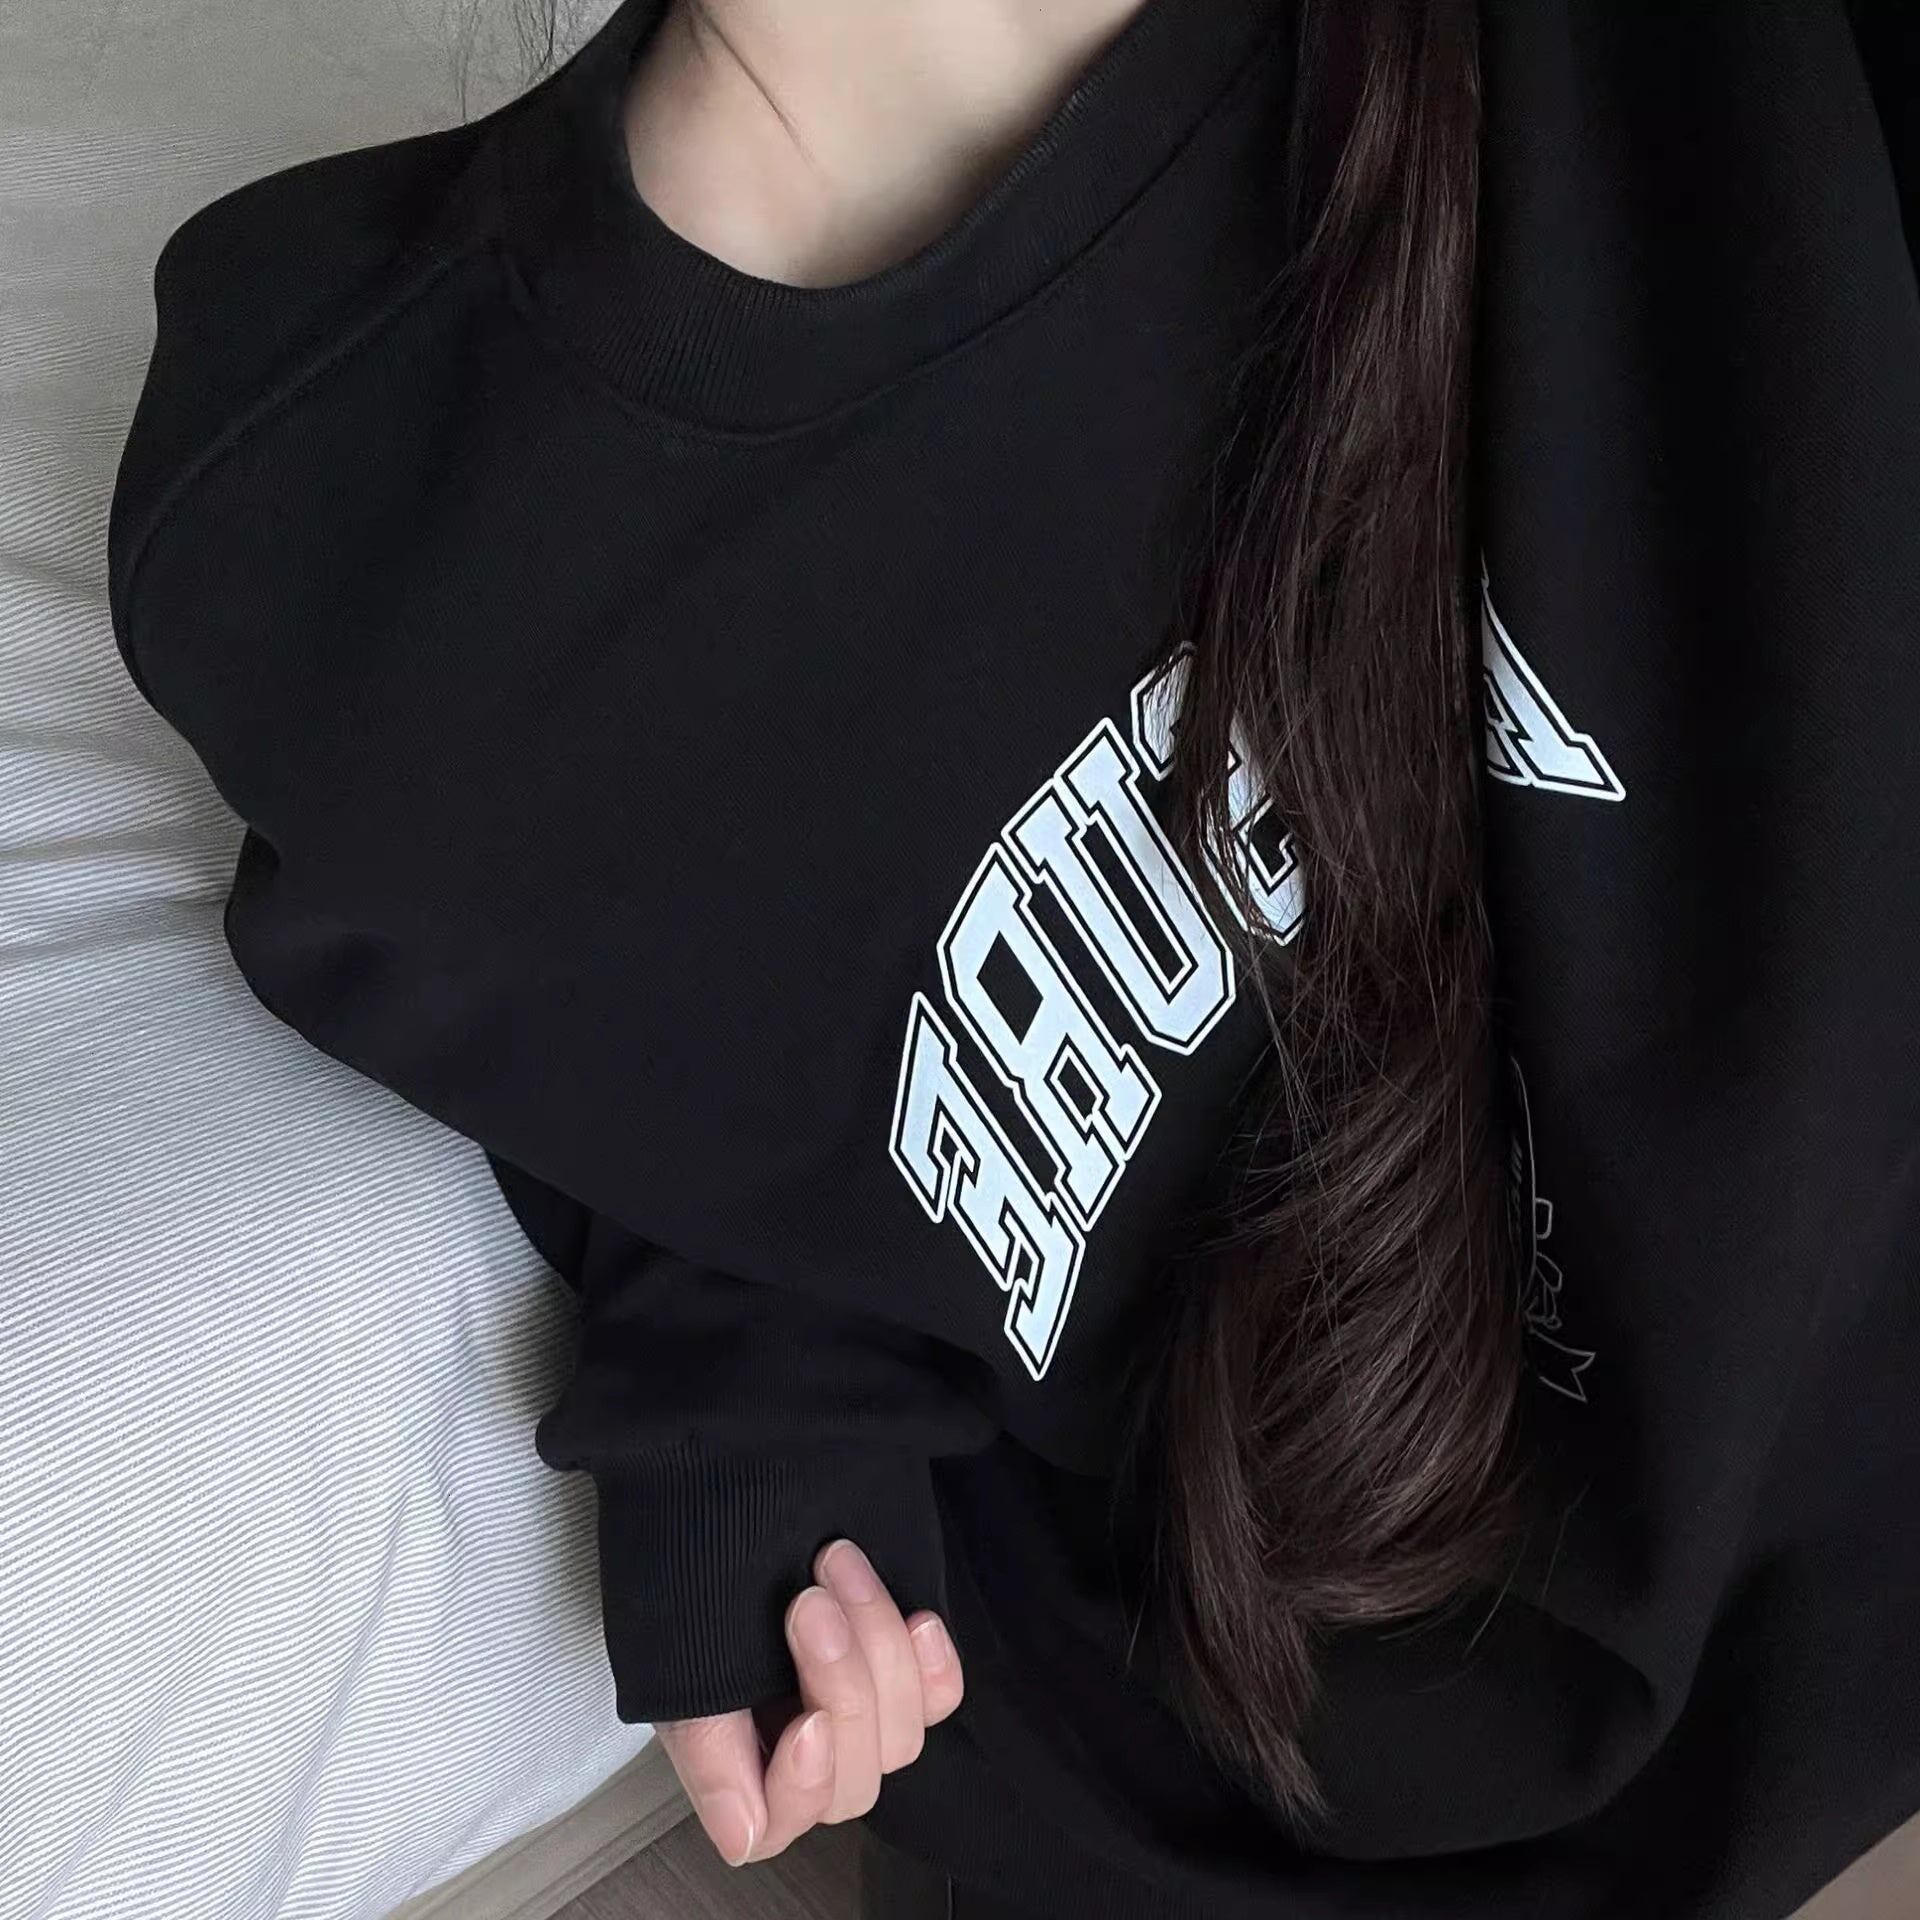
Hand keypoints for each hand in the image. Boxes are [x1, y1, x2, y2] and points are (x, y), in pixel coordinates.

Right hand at [653, 1538, 964, 1866]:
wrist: (736, 1466)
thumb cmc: (698, 1547)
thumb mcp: (677, 1643)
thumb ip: (706, 1740)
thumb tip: (743, 1837)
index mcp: (730, 1751)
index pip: (775, 1826)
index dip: (801, 1786)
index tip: (809, 1721)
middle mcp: (795, 1740)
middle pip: (851, 1782)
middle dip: (840, 1684)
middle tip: (812, 1601)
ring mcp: (855, 1704)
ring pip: (899, 1736)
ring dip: (876, 1647)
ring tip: (838, 1564)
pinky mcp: (899, 1665)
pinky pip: (939, 1698)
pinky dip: (933, 1665)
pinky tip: (918, 1620)